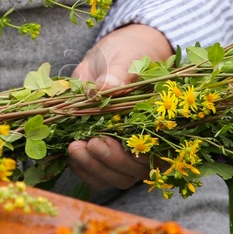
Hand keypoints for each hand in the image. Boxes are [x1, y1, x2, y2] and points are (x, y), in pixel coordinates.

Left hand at [67, 24, 172, 190]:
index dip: (130, 155)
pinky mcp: (104, 153)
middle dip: (106, 162)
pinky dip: (82, 169)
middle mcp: (146, 144)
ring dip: (91, 168)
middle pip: (131, 171)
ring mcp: (125, 153)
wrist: (114, 56)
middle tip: (84, 145)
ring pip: (113, 178)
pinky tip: (70, 154)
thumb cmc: (127, 55)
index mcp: (161, 123)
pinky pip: (97, 175)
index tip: (103, 141)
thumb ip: (117, 73)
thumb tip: (104, 88)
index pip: (153, 153)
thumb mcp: (124, 57)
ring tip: (73, 147)